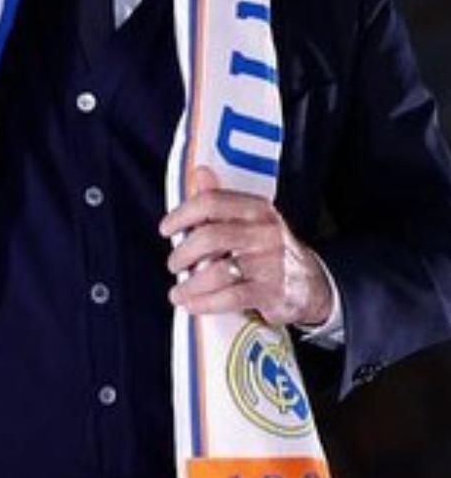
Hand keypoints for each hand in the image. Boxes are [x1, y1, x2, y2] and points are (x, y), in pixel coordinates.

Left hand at [159, 166, 332, 327]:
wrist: (311, 283)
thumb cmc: (268, 249)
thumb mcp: (251, 220)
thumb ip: (221, 201)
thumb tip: (198, 173)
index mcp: (257, 209)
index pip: (212, 202)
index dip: (183, 215)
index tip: (166, 229)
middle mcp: (266, 232)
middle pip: (211, 237)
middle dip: (183, 253)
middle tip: (173, 264)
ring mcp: (270, 263)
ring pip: (217, 271)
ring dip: (190, 284)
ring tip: (177, 292)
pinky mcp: (272, 292)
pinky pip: (230, 298)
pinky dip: (204, 303)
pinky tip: (192, 305)